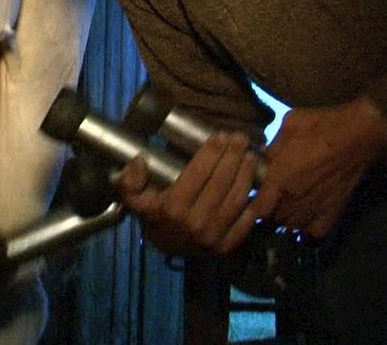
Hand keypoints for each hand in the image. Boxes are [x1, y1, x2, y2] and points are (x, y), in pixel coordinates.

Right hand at [114, 131, 263, 258]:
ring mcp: (212, 238)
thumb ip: (129, 180)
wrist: (165, 249)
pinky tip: (257, 184)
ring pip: (236, 199)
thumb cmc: (154, 216)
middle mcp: (194, 223)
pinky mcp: (226, 247)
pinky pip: (246, 222)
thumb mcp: (133, 199)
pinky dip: (254, 202)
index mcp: (172, 208)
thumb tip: (141, 160)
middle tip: (239, 138)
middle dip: (232, 156)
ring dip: (245, 174)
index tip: (220, 135)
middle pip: (220, 182)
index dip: (212, 151)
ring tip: (249, 155)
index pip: (198, 172)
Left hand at [246, 95, 386, 240]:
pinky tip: (304, 216)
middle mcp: (294, 200)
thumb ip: (271, 145)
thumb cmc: (321, 126)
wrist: (359, 136)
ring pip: (289, 226)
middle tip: (269, 196)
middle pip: (271, 219)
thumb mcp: (287, 126)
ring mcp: (314, 210)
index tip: (252, 196)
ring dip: (284, 218)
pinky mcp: (332, 214)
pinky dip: (305, 230)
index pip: (256, 209)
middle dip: (267, 208)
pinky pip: (312, 234)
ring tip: (285, 204)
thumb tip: (260, 156)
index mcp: (279, 179)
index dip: (251, 205)